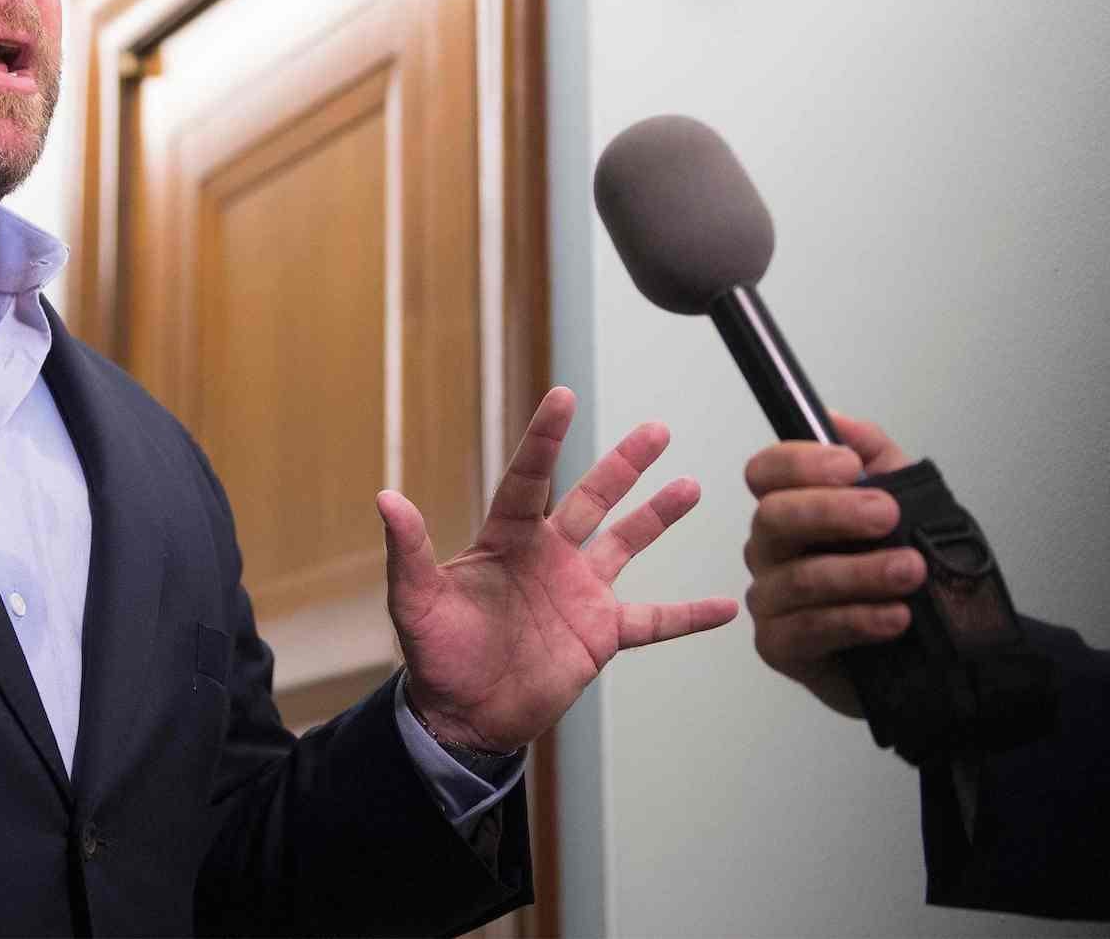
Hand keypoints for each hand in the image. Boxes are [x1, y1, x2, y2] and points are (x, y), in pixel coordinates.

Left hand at [380, 387, 737, 750]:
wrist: (461, 716)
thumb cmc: (434, 654)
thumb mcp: (414, 601)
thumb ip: (408, 550)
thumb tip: (386, 498)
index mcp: (505, 540)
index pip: (528, 479)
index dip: (544, 439)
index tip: (562, 396)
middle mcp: (547, 557)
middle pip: (591, 499)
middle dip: (623, 464)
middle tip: (656, 428)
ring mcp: (578, 594)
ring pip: (626, 545)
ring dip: (658, 517)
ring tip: (691, 485)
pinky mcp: (600, 635)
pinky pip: (653, 621)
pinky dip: (688, 615)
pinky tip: (726, 605)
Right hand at [742, 413, 922, 716]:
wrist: (923, 651)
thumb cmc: (900, 574)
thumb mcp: (904, 505)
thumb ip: (877, 458)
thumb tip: (840, 423)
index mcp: (790, 507)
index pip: (766, 471)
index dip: (800, 462)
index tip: (850, 466)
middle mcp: (770, 549)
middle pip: (773, 516)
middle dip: (833, 512)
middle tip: (887, 515)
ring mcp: (770, 597)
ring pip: (799, 576)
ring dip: (860, 571)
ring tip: (911, 571)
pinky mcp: (779, 645)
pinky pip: (808, 628)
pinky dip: (857, 620)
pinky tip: (895, 616)